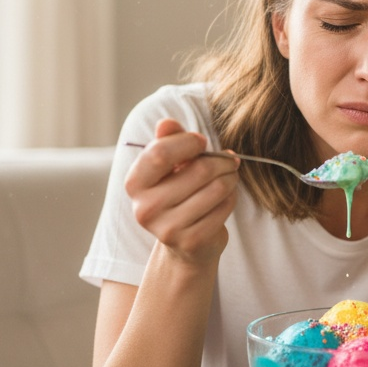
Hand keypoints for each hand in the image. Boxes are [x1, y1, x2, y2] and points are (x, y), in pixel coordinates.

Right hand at [124, 119, 238, 263]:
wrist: (184, 243)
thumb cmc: (178, 193)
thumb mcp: (170, 165)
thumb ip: (168, 141)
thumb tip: (166, 124)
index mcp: (135, 184)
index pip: (160, 153)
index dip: (188, 142)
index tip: (202, 142)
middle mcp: (146, 208)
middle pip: (198, 170)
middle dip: (222, 161)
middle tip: (230, 160)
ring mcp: (168, 228)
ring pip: (217, 188)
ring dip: (231, 178)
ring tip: (230, 176)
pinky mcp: (191, 241)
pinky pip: (224, 207)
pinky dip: (231, 198)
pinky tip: (226, 198)